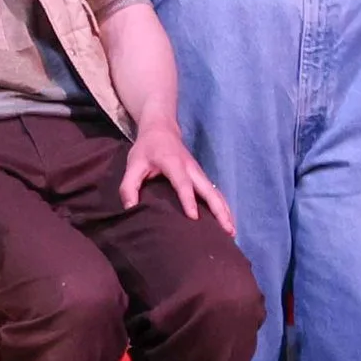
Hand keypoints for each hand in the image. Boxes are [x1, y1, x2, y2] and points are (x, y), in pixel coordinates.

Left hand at [120, 122, 234, 235]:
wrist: (162, 129)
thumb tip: (130, 209)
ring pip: (215, 192)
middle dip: (219, 210)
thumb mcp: (133, 164)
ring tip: (231, 231)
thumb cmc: (147, 149)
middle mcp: (191, 168)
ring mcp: (199, 172)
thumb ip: (129, 186)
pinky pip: (215, 192)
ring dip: (225, 211)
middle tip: (227, 230)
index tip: (194, 218)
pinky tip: (227, 221)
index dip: (188, 200)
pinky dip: (222, 206)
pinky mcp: (201, 177)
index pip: (183, 183)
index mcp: (174, 163)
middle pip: (208, 190)